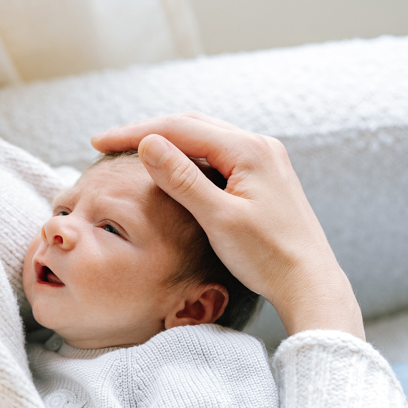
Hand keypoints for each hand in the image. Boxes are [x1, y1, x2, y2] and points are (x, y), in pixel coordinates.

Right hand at [92, 112, 363, 339]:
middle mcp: (258, 146)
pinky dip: (187, 158)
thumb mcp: (218, 219)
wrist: (308, 282)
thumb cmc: (268, 257)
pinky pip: (217, 156)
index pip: (179, 128)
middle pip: (191, 126)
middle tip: (107, 143)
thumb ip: (182, 180)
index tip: (99, 142)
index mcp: (248, 150)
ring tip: (131, 152)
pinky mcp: (263, 177)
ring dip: (167, 142)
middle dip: (148, 131)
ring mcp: (263, 160)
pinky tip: (170, 170)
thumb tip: (148, 144)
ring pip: (204, 139)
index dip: (135, 133)